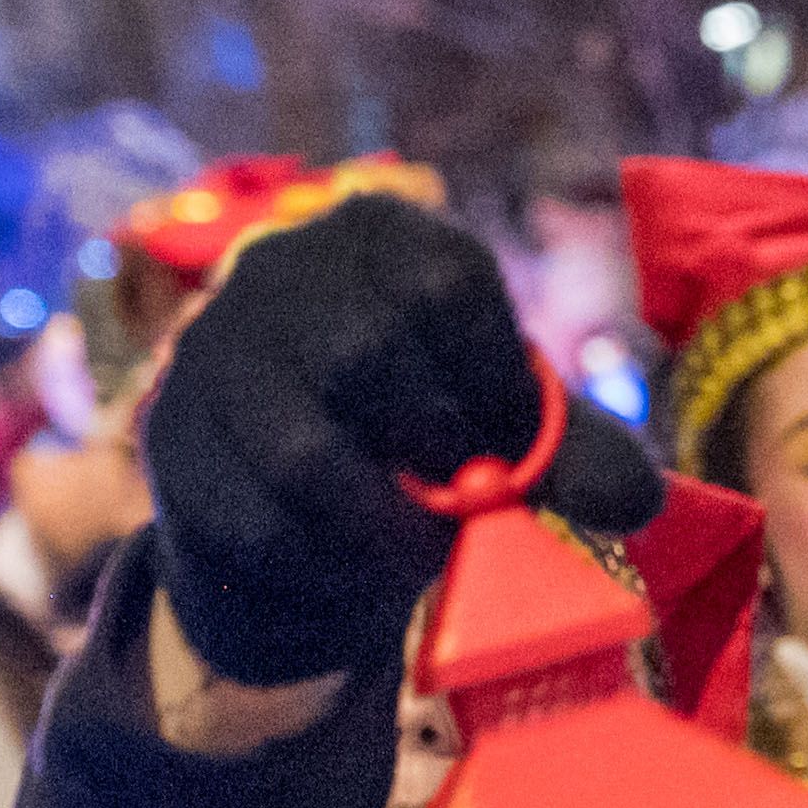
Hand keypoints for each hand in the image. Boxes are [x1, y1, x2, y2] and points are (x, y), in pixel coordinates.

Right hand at [143, 194, 661, 691]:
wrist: (300, 503)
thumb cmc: (423, 435)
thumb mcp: (503, 425)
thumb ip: (575, 454)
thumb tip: (636, 501)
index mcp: (380, 234)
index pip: (444, 281)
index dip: (496, 380)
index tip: (519, 450)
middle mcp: (280, 269)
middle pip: (366, 355)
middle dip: (439, 456)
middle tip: (471, 510)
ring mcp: (212, 352)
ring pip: (305, 453)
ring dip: (387, 528)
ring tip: (428, 555)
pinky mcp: (172, 443)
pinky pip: (255, 524)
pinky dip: (324, 569)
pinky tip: (353, 573)